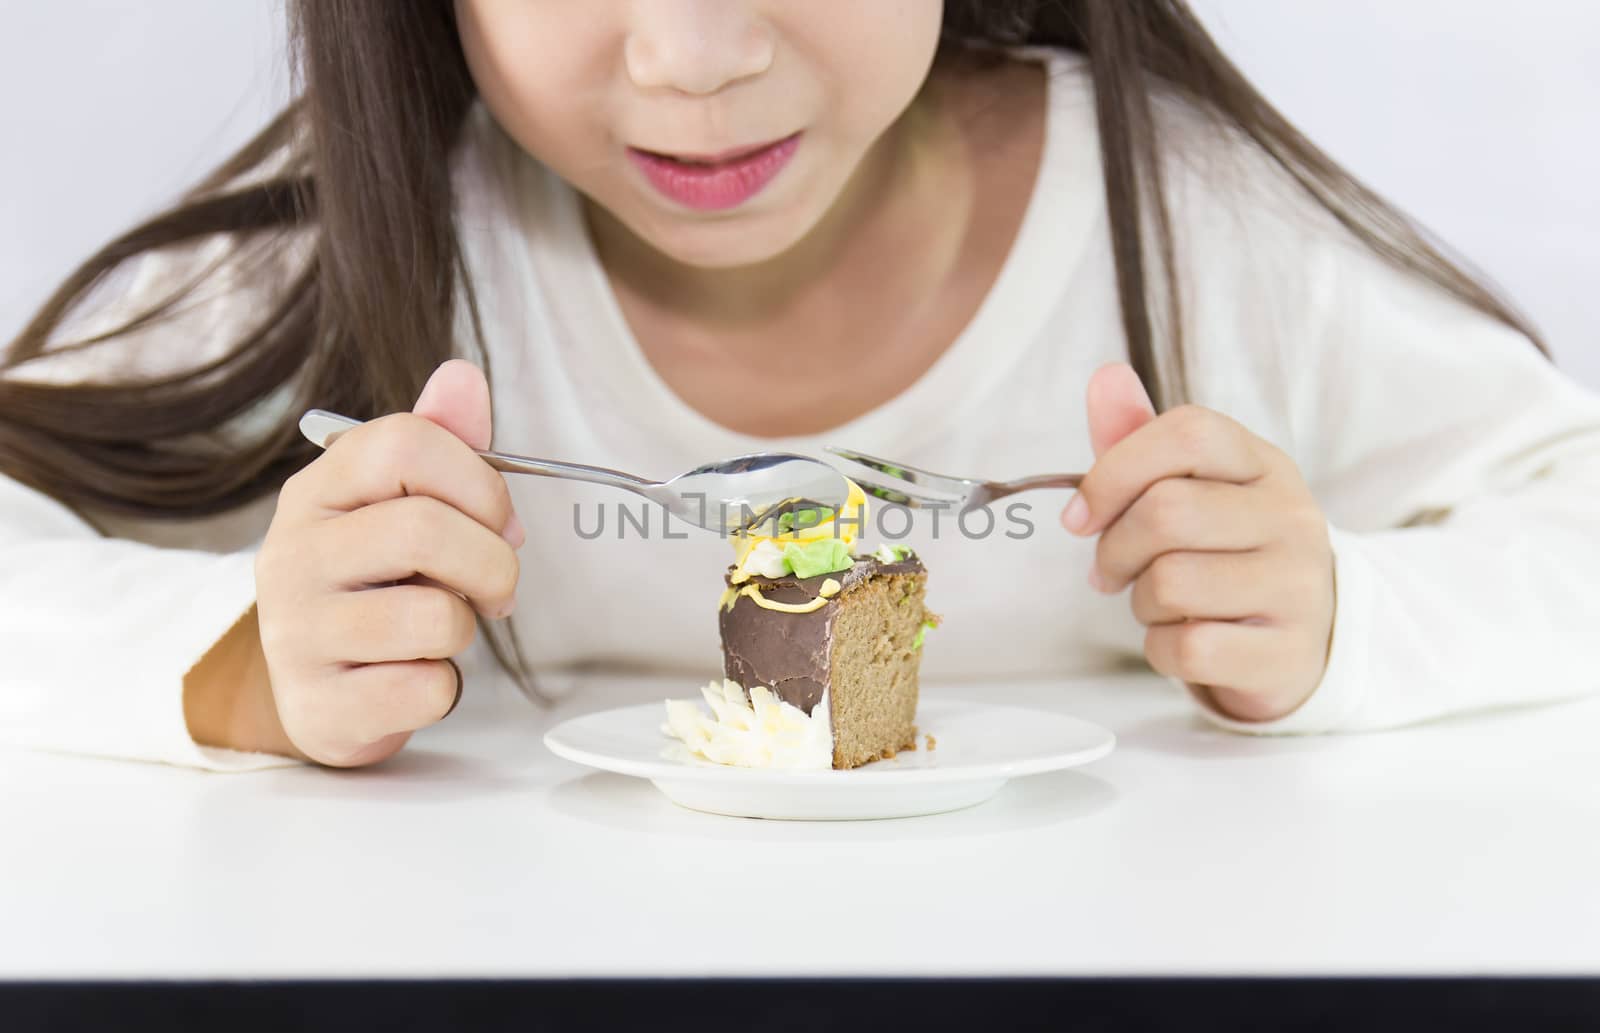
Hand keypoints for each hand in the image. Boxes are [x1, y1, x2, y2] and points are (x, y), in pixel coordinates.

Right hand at [254, 360, 523, 765]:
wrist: (320, 690)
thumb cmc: (377, 585)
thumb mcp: (400, 507)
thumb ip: (439, 442)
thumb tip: (463, 375)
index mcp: (317, 491)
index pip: (405, 445)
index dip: (479, 482)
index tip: (500, 522)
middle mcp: (292, 554)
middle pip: (425, 530)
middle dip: (491, 563)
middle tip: (495, 588)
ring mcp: (296, 633)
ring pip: (433, 618)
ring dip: (464, 629)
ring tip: (439, 631)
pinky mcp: (319, 706)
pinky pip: (423, 690)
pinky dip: (441, 688)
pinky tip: (411, 677)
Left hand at [1061, 363, 1334, 721]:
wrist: (1309, 637)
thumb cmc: (1229, 554)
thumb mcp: (1196, 490)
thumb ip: (1142, 439)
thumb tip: (1105, 376)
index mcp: (1264, 465)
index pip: (1188, 433)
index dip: (1114, 471)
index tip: (1079, 517)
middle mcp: (1291, 516)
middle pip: (1166, 512)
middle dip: (1114, 549)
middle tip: (1112, 570)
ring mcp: (1297, 585)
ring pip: (1171, 583)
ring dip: (1141, 602)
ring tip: (1162, 604)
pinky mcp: (1287, 652)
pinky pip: (1188, 647)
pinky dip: (1162, 650)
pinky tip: (1184, 639)